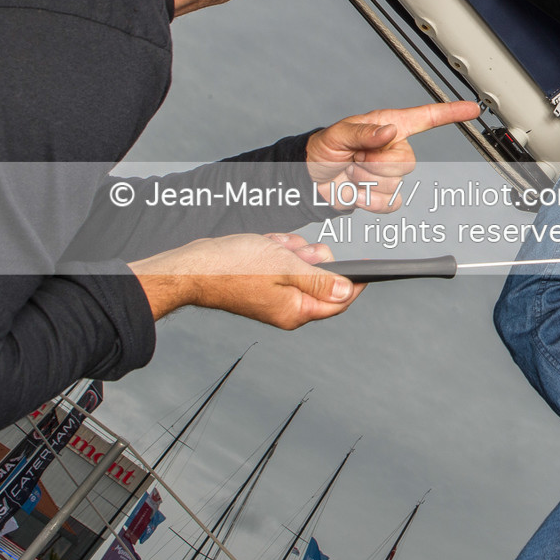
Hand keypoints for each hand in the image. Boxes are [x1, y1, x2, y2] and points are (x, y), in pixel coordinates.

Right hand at [129, 232, 365, 327]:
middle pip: (320, 278)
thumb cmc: (233, 267)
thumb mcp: (285, 267)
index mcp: (296, 311)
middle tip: (293, 252)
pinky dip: (277, 250)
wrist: (193, 266)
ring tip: (272, 249)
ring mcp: (275, 295)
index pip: (339, 301)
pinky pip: (283, 261)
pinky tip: (263, 247)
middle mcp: (287, 308)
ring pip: (301, 264)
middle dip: (310, 257)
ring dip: (290, 250)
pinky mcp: (264, 282)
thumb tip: (347, 290)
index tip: (366, 266)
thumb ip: (319, 280)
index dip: (355, 282)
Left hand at [307, 101, 480, 209]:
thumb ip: (363, 132)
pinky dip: (369, 202)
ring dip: (367, 183)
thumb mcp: (338, 135)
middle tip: (354, 158)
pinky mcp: (383, 195)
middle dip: (375, 165)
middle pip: (407, 163)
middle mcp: (394, 148)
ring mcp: (390, 173)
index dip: (450, 113)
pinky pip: (390, 204)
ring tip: (351, 172)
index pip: (426, 118)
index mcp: (389, 126)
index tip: (472, 109)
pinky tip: (357, 192)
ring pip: (396, 185)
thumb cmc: (323, 148)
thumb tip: (389, 131)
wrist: (311, 179)